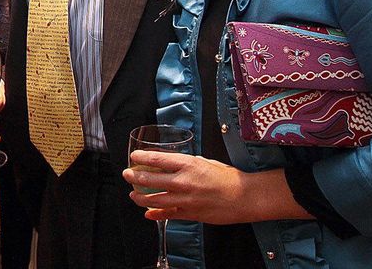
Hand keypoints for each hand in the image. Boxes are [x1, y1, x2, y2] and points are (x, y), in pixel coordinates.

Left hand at [123, 150, 310, 224]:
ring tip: (133, 195)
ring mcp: (186, 199)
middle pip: (150, 179)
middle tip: (127, 174)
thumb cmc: (226, 176)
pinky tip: (148, 213)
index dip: (141, 158)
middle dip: (134, 176)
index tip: (133, 157)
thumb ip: (184, 163)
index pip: (157, 159)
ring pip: (155, 199)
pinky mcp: (191, 214)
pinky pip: (168, 215)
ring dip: (140, 197)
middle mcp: (184, 182)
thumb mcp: (203, 161)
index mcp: (188, 164)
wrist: (244, 196)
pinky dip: (156, 214)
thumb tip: (167, 162)